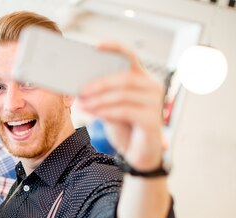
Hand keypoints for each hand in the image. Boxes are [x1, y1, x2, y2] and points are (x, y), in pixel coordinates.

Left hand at [78, 43, 165, 171]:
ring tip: (83, 104)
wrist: (137, 152)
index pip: (130, 57)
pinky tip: (93, 113)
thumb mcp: (109, 108)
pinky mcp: (153, 119)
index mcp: (142, 79)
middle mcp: (152, 86)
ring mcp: (155, 102)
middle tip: (81, 90)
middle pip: (124, 77)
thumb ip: (101, 96)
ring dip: (99, 99)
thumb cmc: (125, 126)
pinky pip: (125, 110)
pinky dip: (106, 111)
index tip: (97, 46)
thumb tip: (80, 89)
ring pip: (123, 94)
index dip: (115, 48)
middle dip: (99, 83)